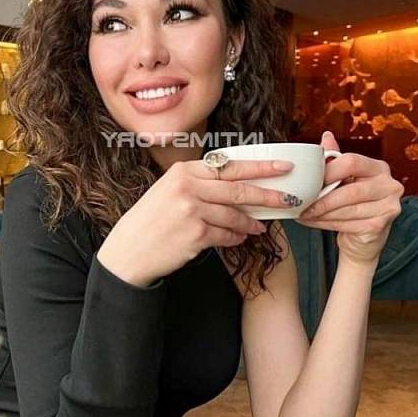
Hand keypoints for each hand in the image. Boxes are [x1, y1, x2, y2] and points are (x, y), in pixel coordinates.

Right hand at [97, 158, 294, 286]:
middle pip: (238, 188)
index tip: (282, 167)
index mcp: (183, 171)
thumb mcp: (169, 190)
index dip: (259, 166)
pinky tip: (240, 238)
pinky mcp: (196, 234)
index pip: (229, 166)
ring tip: (259, 227)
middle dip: (268, 194)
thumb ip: (199, 183)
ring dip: (251, 222)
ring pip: (235, 214)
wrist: (129, 250)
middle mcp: (187, 186)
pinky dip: (236, 237)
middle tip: (288, 198)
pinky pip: (227, 234)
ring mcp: (192, 210)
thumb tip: (237, 184)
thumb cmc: (151, 221)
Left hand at [296, 132, 403, 266]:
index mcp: (378, 167)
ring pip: (346, 209)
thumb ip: (336, 159)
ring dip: (320, 213)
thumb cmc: (352, 203)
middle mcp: (389, 185)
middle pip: (349, 190)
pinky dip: (325, 223)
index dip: (328, 171)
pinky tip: (312, 222)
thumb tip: (326, 136)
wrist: (364, 237)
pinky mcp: (380, 226)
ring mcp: (388, 207)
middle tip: (300, 202)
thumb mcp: (345, 178)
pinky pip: (347, 224)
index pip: (352, 162)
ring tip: (303, 213)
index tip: (309, 180)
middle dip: (322, 199)